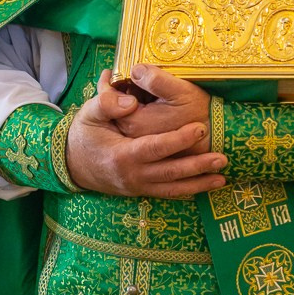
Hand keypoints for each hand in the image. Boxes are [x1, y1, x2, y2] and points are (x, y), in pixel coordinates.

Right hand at [66, 75, 224, 197]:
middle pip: (170, 173)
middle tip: (222, 157)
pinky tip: (206, 186)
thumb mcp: (89, 113)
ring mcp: (138, 187)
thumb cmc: (84, 134)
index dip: (179, 140)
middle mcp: (132, 176)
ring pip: (173, 189)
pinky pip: (168, 193)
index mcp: (122, 155)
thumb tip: (131, 101)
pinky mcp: (142, 191)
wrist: (71, 164)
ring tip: (222, 178)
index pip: (155, 147)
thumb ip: (108, 103)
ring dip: (199, 184)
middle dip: (198, 166)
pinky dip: (188, 191)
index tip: (199, 128)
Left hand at [105, 65, 212, 151]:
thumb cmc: (201, 112)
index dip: (109, 83)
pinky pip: (136, 124)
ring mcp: (142, 142)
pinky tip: (149, 102)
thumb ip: (156, 80)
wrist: (219, 135)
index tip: (110, 72)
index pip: (109, 100)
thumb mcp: (181, 91)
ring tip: (135, 87)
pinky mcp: (151, 143)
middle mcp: (133, 136)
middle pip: (114, 110)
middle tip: (121, 77)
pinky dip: (137, 111)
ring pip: (125, 117)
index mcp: (135, 122)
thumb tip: (135, 69)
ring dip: (127, 102)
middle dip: (116, 92)